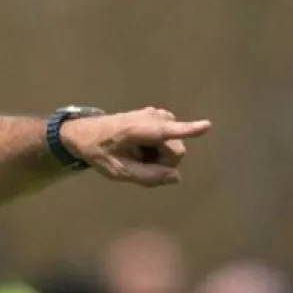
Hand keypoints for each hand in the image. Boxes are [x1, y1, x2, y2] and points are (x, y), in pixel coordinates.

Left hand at [59, 107, 211, 185]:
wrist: (85, 132)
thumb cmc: (99, 153)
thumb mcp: (119, 172)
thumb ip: (148, 177)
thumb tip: (176, 177)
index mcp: (138, 130)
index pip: (168, 132)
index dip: (189, 129)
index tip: (207, 125)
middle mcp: (151, 117)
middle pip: (176, 149)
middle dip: (164, 161)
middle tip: (139, 164)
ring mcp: (155, 114)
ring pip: (174, 144)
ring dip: (160, 154)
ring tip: (137, 154)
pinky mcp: (156, 115)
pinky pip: (168, 137)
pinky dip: (158, 146)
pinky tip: (141, 147)